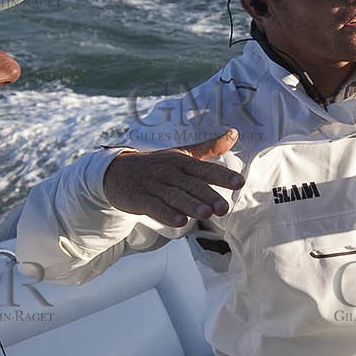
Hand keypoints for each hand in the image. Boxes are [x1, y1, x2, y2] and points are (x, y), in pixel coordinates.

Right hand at [102, 128, 243, 225]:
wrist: (116, 171)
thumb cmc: (155, 164)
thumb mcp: (181, 153)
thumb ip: (208, 148)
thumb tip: (234, 133)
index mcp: (181, 161)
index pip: (205, 169)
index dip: (222, 175)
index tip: (239, 182)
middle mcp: (169, 172)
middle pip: (191, 184)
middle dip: (208, 195)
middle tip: (223, 208)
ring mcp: (154, 185)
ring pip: (174, 196)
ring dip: (190, 205)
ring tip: (206, 214)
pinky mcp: (139, 198)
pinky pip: (154, 207)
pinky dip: (166, 214)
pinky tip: (179, 221)